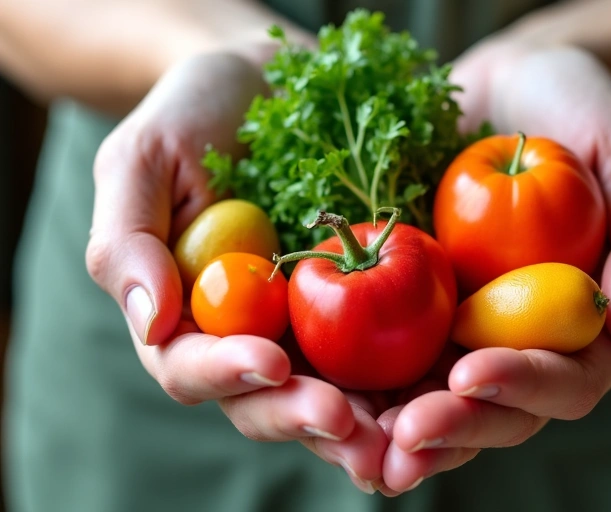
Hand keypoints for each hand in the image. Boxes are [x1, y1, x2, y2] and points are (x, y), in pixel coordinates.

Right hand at [85, 52, 388, 493]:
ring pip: (330, 395)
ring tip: (398, 440)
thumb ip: (127, 241)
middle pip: (267, 399)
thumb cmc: (195, 115)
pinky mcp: (364, 308)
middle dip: (303, 417)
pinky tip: (439, 391)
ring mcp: (307, 326)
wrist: (270, 86)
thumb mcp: (142, 160)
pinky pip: (384, 356)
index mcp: (186, 315)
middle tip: (347, 425)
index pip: (193, 367)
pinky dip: (407, 382)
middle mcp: (247, 333)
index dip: (228, 374)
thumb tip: (152, 322)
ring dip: (363, 425)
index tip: (271, 361)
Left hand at [377, 44, 610, 493]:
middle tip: (406, 434)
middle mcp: (522, 336)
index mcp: (583, 323)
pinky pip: (386, 354)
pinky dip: (360, 384)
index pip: (566, 379)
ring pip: (438, 399)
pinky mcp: (412, 305)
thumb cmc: (580, 110)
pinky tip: (325, 399)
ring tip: (359, 445)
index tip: (471, 372)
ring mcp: (464, 325)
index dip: (522, 384)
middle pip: (497, 407)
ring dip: (401, 430)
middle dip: (455, 425)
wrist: (507, 83)